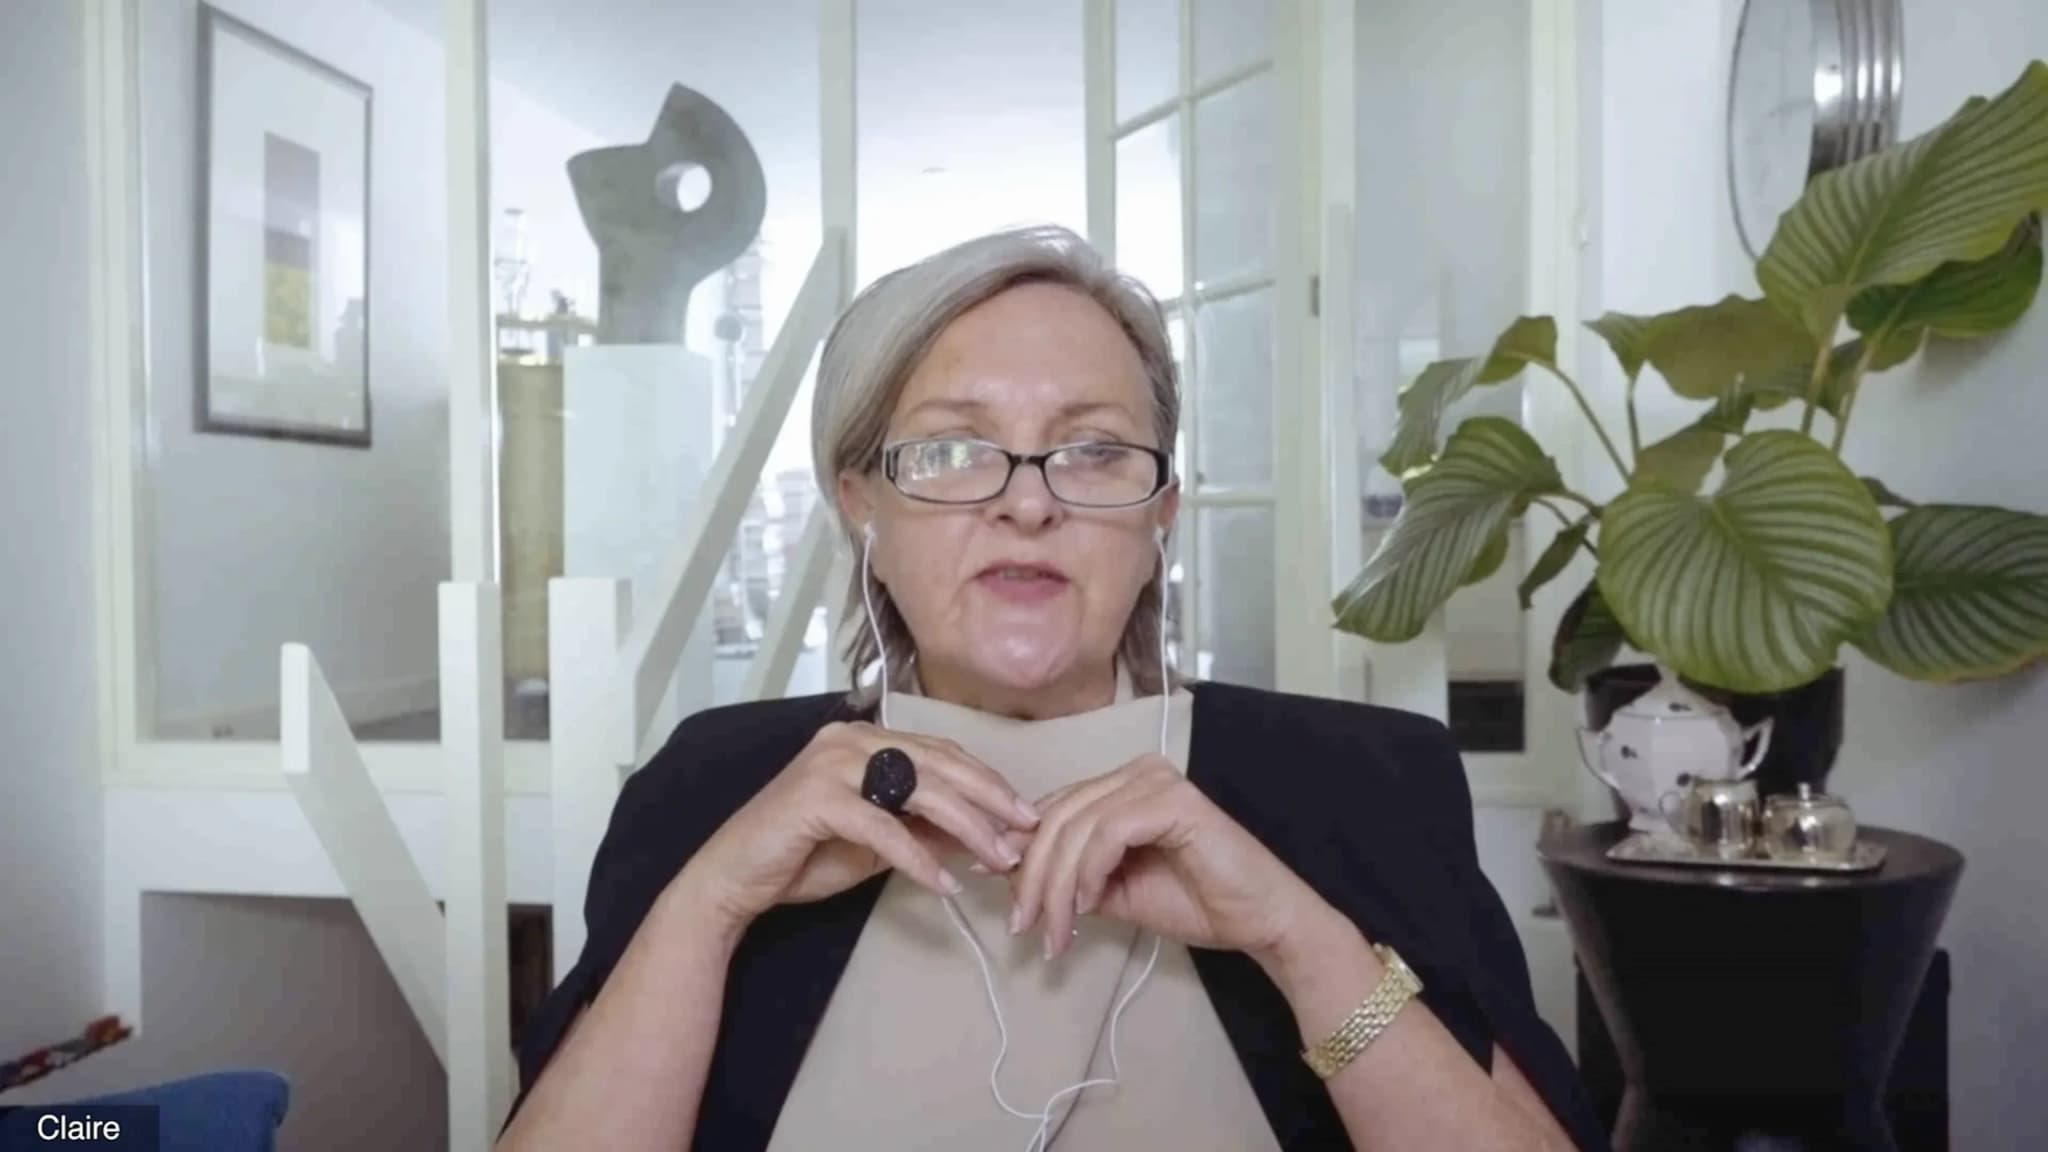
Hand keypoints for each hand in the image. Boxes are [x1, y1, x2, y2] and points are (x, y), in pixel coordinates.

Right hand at [677, 722, 1040, 936]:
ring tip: (996, 859)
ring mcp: (831, 763)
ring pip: (919, 790)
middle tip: (1026, 830)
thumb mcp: (879, 841)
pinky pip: (883, 827)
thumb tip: (984, 835)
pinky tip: (943, 883)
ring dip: (966, 827)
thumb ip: (924, 828)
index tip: (1024, 812)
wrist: (734, 879)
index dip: (987, 781)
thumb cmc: (804, 856)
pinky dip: (917, 857)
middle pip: (938, 765)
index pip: (940, 753)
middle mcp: (850, 739)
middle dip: (989, 800)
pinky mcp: (816, 798)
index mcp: (865, 739)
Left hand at [1005, 755, 1330, 963]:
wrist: (1259, 919)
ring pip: (1077, 827)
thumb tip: (1006, 871)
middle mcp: (1136, 772)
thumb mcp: (1113, 891)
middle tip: (1024, 927)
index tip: (1006, 902)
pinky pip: (1108, 833)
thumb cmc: (1195, 902)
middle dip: (1034, 877)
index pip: (1055, 810)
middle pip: (1058, 817)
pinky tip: (1086, 907)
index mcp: (1122, 786)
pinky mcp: (1172, 801)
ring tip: (1054, 932)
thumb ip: (1069, 876)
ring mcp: (1156, 781)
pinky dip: (1088, 872)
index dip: (1023, 855)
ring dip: (1056, 885)